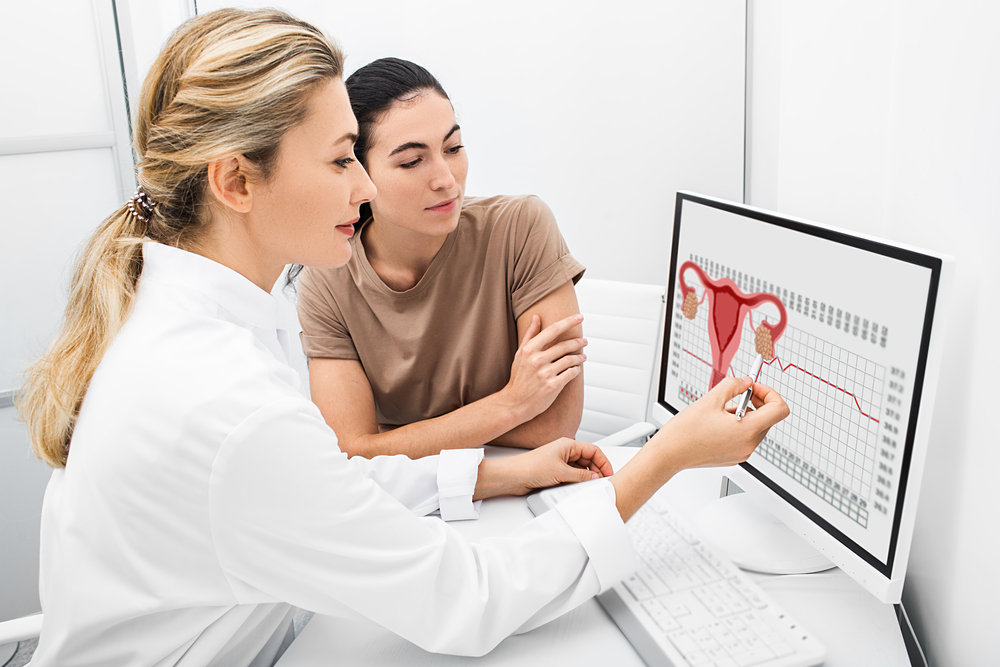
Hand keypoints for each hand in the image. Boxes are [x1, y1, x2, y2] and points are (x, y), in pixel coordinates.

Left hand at [474, 438, 612, 499]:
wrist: (514, 476)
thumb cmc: (531, 467)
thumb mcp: (561, 472)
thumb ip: (581, 476)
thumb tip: (595, 477)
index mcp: (568, 445)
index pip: (593, 450)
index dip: (603, 461)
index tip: (609, 473)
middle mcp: (565, 452)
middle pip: (589, 460)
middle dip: (597, 470)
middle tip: (602, 482)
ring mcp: (561, 462)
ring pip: (582, 469)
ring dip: (588, 476)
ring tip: (592, 485)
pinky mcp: (556, 472)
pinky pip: (573, 476)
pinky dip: (579, 481)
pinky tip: (580, 487)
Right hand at [503, 314, 586, 422]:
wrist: (514, 403)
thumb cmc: (518, 378)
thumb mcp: (520, 354)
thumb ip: (530, 335)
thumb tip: (536, 317)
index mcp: (529, 349)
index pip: (553, 330)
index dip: (569, 321)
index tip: (580, 317)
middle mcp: (537, 360)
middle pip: (564, 345)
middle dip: (578, 342)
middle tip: (584, 341)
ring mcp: (545, 373)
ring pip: (570, 360)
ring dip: (579, 357)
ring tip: (582, 357)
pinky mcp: (553, 386)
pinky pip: (571, 373)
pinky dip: (576, 370)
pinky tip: (576, 369)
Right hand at [655, 376, 789, 469]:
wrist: (669, 454)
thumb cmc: (685, 433)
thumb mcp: (710, 399)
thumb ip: (734, 386)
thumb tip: (746, 382)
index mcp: (747, 430)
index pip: (779, 409)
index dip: (770, 393)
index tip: (755, 388)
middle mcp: (749, 444)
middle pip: (768, 418)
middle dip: (756, 402)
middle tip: (739, 393)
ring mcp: (742, 453)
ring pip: (756, 427)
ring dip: (745, 413)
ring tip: (721, 411)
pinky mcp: (734, 457)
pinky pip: (745, 437)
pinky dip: (737, 425)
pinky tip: (717, 423)